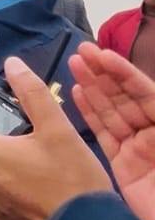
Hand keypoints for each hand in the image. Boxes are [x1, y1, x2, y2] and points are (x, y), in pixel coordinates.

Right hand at [70, 43, 154, 219]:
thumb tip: (151, 91)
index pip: (144, 90)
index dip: (123, 72)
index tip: (101, 54)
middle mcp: (152, 132)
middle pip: (126, 98)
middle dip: (104, 74)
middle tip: (80, 52)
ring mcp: (137, 149)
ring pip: (112, 113)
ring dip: (93, 88)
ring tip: (74, 64)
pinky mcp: (122, 167)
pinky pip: (105, 135)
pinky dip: (90, 114)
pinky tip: (77, 93)